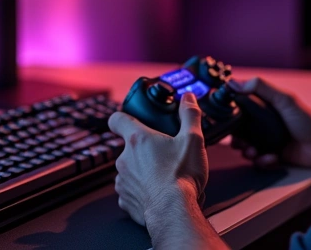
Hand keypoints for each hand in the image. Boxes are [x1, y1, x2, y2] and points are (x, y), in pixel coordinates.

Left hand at [107, 92, 208, 226]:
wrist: (174, 212)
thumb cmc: (181, 177)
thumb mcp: (193, 139)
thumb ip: (190, 115)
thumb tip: (188, 98)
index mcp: (138, 139)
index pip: (117, 119)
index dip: (123, 117)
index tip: (129, 119)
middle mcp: (124, 159)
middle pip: (129, 147)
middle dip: (144, 149)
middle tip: (165, 154)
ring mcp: (122, 181)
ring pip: (130, 169)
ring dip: (142, 170)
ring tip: (164, 175)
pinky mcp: (125, 200)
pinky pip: (131, 190)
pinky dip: (142, 190)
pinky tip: (158, 191)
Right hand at [227, 77, 310, 172]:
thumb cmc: (307, 119)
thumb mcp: (284, 99)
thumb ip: (261, 88)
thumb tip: (234, 82)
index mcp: (264, 106)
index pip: (240, 106)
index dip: (230, 112)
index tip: (223, 116)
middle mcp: (263, 123)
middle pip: (238, 131)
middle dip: (236, 138)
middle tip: (238, 141)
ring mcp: (267, 140)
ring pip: (245, 147)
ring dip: (247, 151)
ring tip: (254, 152)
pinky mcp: (272, 156)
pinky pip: (259, 160)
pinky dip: (262, 160)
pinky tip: (272, 158)